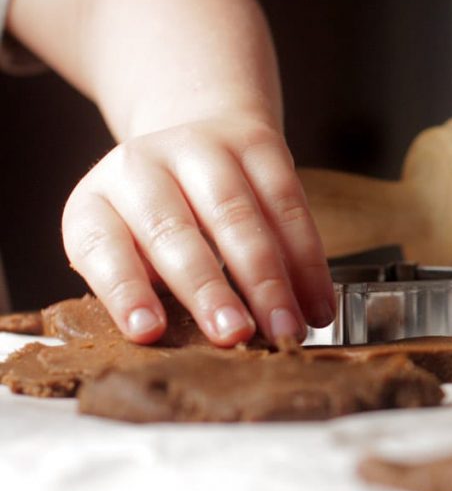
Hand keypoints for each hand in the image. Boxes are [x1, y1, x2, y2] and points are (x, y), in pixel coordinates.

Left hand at [62, 116, 335, 345]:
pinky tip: (317, 302)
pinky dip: (308, 260)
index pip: (102, 247)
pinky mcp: (257, 144)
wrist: (195, 142)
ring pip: (238, 216)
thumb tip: (195, 348)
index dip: (125, 290)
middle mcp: (140, 166)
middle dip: (209, 289)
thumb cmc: (159, 223)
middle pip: (174, 232)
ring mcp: (201, 148)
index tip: (149, 332)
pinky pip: (288, 204)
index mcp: (96, 202)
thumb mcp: (131, 251)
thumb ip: (152, 293)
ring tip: (286, 328)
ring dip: (269, 279)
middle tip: (235, 335)